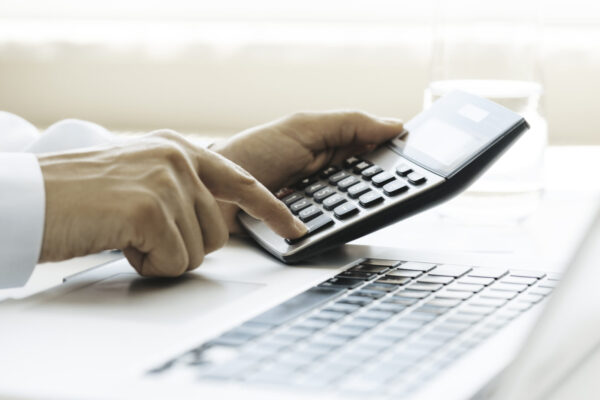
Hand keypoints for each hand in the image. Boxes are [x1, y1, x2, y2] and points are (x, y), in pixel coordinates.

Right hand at [38, 130, 305, 276]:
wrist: (28, 198)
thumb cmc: (79, 195)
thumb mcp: (140, 177)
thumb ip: (181, 189)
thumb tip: (214, 223)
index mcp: (178, 148)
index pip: (242, 181)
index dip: (272, 209)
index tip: (295, 230)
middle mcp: (178, 157)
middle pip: (219, 231)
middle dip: (186, 245)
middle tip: (143, 235)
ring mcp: (166, 180)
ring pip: (199, 251)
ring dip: (163, 256)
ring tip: (126, 234)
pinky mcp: (151, 208)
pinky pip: (175, 263)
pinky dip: (149, 266)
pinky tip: (120, 244)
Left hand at [212, 111, 403, 230]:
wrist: (212, 194)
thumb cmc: (251, 155)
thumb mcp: (302, 128)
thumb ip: (348, 123)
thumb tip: (395, 126)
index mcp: (332, 147)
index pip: (377, 151)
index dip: (398, 156)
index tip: (421, 161)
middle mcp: (331, 177)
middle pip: (373, 184)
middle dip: (382, 185)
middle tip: (398, 184)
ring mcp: (322, 205)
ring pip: (359, 208)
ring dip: (362, 206)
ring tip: (367, 202)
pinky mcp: (312, 231)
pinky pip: (338, 230)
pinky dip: (342, 226)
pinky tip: (344, 221)